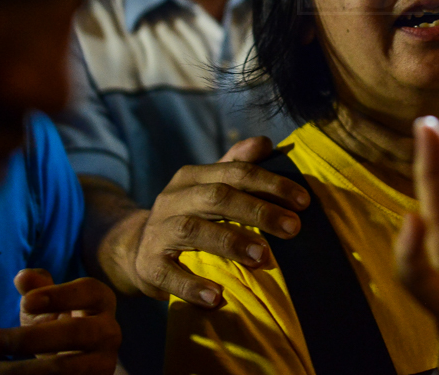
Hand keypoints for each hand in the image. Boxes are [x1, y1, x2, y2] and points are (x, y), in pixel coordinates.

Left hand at [0, 270, 118, 374]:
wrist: (79, 363)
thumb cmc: (59, 324)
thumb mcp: (47, 304)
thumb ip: (37, 288)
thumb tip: (24, 277)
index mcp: (101, 301)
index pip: (87, 291)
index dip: (59, 295)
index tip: (24, 303)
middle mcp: (109, 332)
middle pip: (76, 333)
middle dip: (29, 339)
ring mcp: (103, 364)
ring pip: (64, 369)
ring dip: (19, 371)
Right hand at [103, 136, 309, 306]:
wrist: (135, 250)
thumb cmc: (187, 215)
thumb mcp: (208, 186)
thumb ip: (236, 164)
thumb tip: (266, 142)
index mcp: (192, 177)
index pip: (235, 172)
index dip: (271, 184)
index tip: (303, 201)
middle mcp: (173, 199)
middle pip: (217, 197)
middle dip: (259, 211)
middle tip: (293, 228)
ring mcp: (158, 231)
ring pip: (194, 231)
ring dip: (231, 242)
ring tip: (263, 257)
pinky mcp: (148, 265)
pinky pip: (169, 275)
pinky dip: (193, 286)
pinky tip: (218, 297)